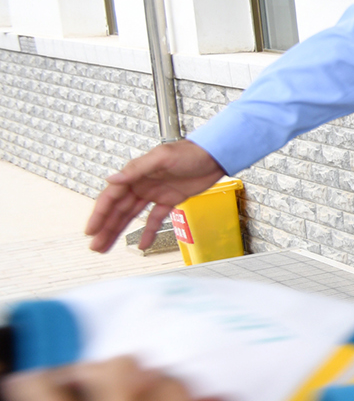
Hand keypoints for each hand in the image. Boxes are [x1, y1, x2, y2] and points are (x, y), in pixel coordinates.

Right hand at [85, 140, 225, 252]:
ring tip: (106, 248)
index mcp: (135, 174)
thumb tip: (111, 179)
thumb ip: (136, 169)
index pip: (111, 197)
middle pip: (118, 210)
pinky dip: (148, 232)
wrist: (215, 155)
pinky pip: (155, 219)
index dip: (99, 215)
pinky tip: (142, 245)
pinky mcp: (170, 200)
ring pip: (132, 216)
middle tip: (95, 247)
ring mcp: (155, 193)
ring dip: (119, 232)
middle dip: (106, 228)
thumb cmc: (189, 152)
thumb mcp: (161, 158)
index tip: (90, 231)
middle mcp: (141, 184)